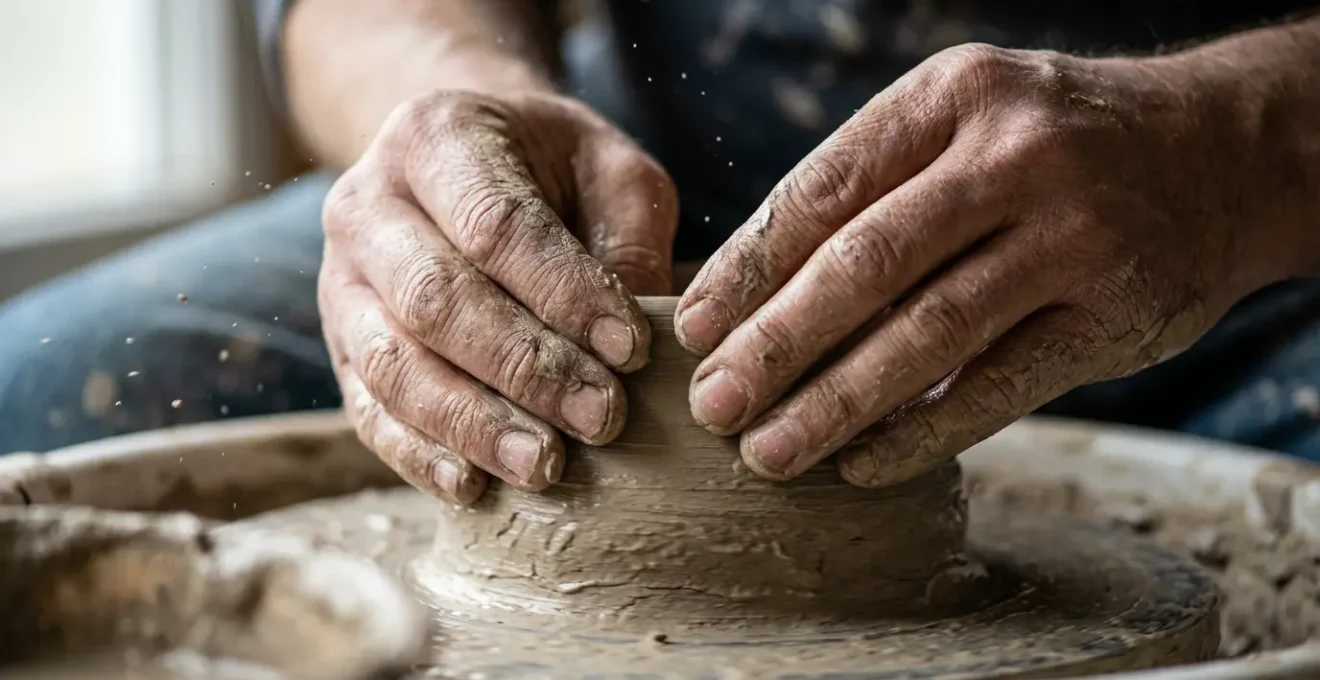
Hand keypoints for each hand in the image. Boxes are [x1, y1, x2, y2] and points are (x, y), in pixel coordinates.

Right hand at [320, 90, 676, 503]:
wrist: (456, 166)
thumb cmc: (549, 170)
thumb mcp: (607, 169)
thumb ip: (628, 236)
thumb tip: (642, 337)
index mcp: (436, 138)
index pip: (497, 223)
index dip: (564, 293)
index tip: (632, 349)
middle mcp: (368, 206)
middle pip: (437, 299)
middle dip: (525, 368)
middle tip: (601, 419)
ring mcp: (342, 280)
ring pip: (394, 363)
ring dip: (473, 424)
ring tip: (546, 466)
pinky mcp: (340, 346)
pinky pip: (368, 408)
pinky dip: (420, 453)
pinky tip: (474, 486)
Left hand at [676, 44, 1287, 486]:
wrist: (1221, 149)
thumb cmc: (1054, 143)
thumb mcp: (964, 123)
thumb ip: (876, 192)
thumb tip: (754, 300)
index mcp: (949, 98)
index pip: (822, 189)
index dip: (748, 267)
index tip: (693, 328)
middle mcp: (1011, 156)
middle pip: (866, 264)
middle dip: (776, 344)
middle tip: (712, 405)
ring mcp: (1071, 234)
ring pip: (929, 333)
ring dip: (837, 403)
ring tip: (769, 453)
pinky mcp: (1113, 312)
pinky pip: (1000, 387)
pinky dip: (924, 432)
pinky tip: (863, 465)